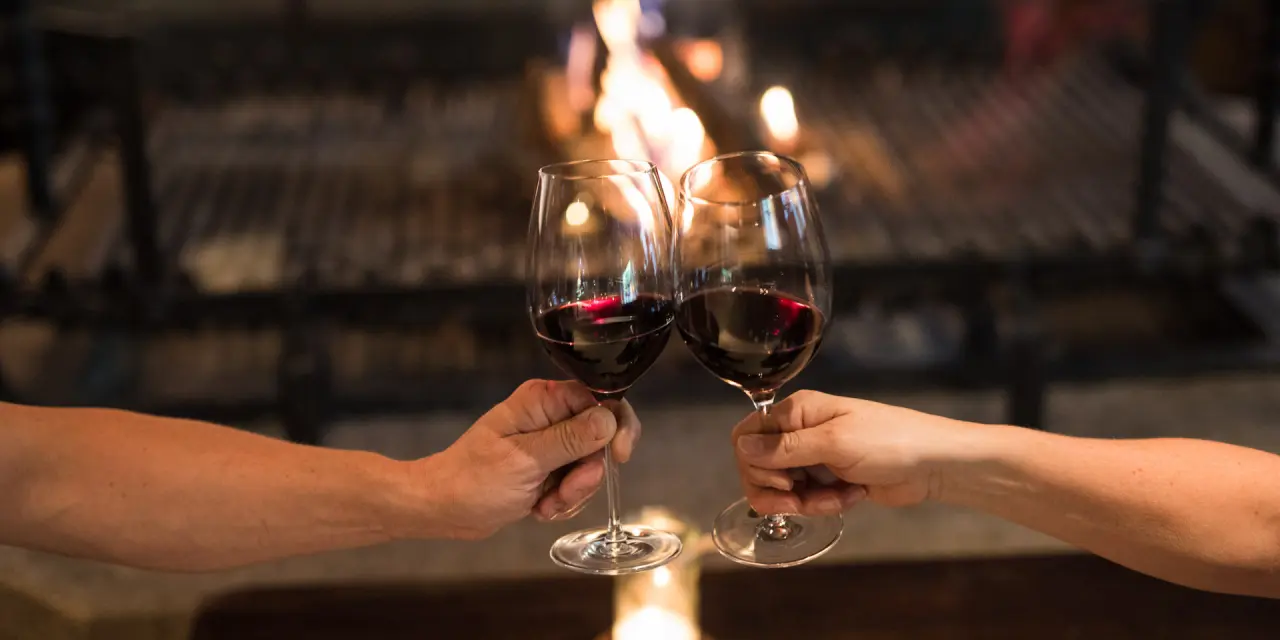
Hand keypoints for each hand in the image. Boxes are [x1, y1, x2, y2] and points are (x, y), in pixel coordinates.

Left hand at [410, 380, 640, 539]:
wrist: (443, 508)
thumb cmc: (472, 480)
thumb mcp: (526, 460)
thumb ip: (571, 439)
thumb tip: (609, 419)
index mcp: (543, 400)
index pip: (602, 400)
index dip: (616, 429)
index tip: (617, 458)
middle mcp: (550, 416)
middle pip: (601, 439)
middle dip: (587, 474)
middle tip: (563, 491)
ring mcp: (549, 443)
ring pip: (590, 466)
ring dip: (573, 493)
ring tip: (543, 504)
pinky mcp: (547, 466)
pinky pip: (575, 484)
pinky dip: (562, 501)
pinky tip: (538, 508)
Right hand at [732, 390, 964, 516]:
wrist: (934, 464)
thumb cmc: (888, 442)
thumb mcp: (834, 443)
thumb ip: (785, 448)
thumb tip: (740, 447)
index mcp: (797, 412)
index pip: (746, 436)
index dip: (753, 463)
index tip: (781, 479)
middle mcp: (799, 432)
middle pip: (758, 467)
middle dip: (777, 490)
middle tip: (800, 498)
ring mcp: (814, 458)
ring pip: (782, 489)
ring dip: (805, 501)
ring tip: (836, 497)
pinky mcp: (828, 480)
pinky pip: (807, 498)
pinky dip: (824, 503)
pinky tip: (851, 496)